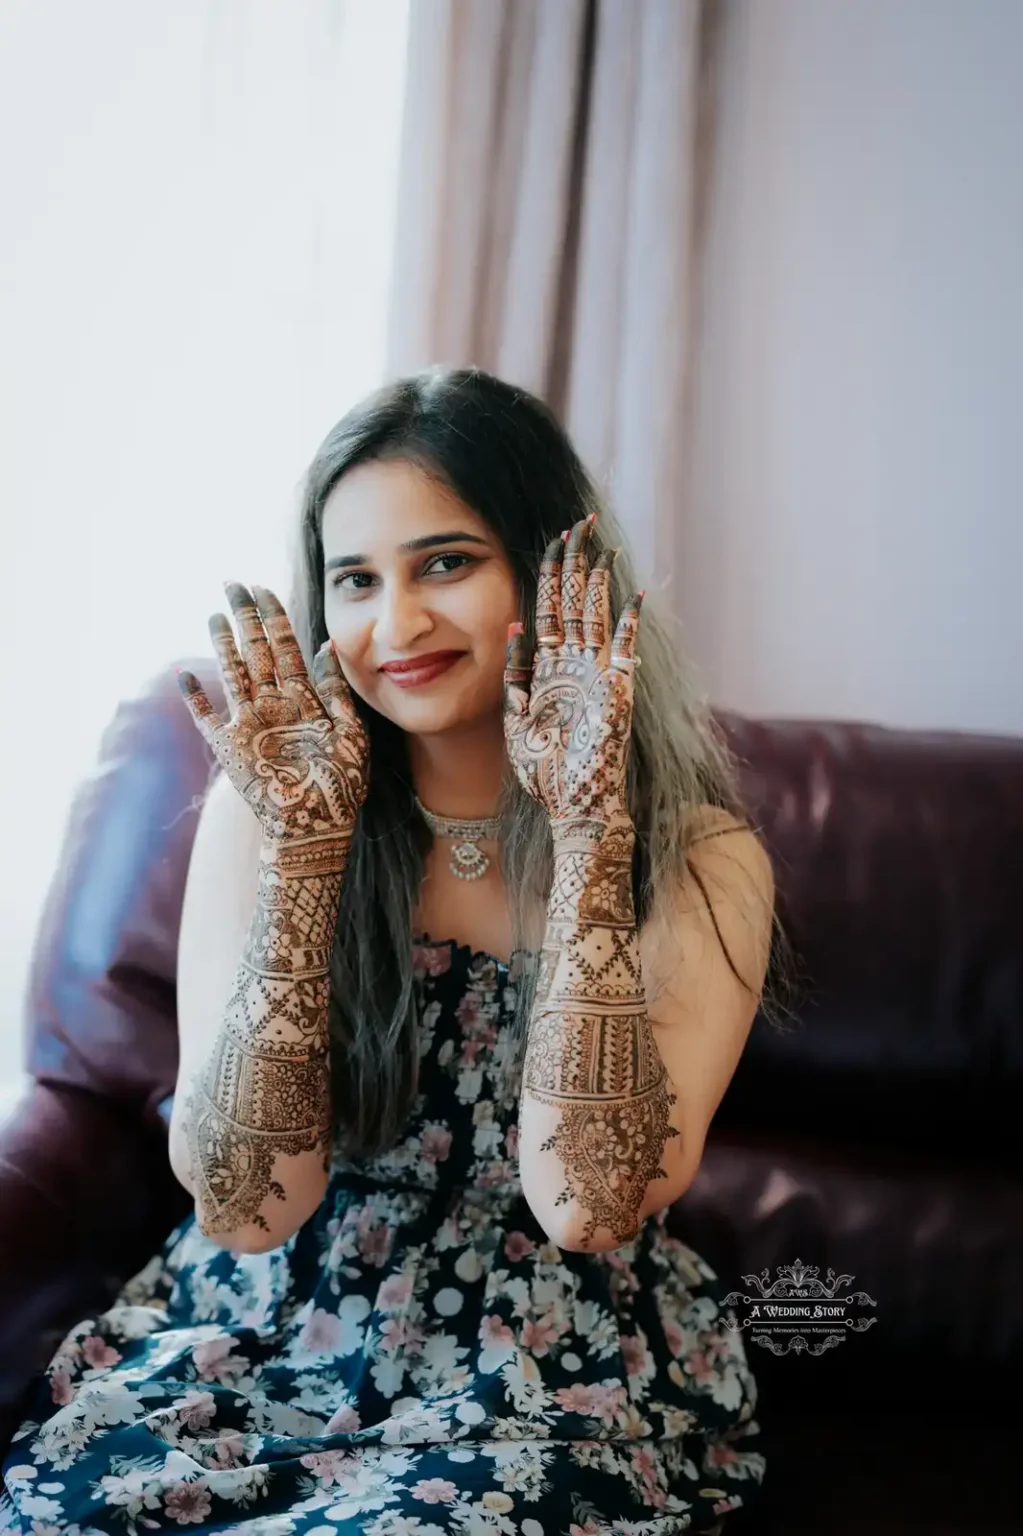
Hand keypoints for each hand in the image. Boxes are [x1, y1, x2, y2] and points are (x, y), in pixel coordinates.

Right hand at [177, 583, 368, 850]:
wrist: (317, 827)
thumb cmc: (341, 785)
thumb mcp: (351, 733)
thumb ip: (336, 689)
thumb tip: (326, 644)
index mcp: (304, 699)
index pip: (286, 647)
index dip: (274, 618)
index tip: (264, 589)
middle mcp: (274, 705)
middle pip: (256, 651)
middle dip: (245, 616)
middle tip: (233, 583)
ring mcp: (249, 724)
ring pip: (233, 673)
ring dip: (223, 644)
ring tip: (215, 614)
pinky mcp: (229, 748)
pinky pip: (207, 718)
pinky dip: (195, 699)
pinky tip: (184, 675)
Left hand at [502, 516, 641, 832]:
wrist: (573, 806)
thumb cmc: (544, 772)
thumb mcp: (517, 720)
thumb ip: (515, 676)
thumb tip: (513, 628)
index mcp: (548, 670)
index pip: (549, 610)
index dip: (551, 576)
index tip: (552, 541)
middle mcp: (575, 666)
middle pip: (575, 602)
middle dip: (576, 563)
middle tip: (579, 524)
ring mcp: (599, 676)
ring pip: (597, 616)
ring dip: (598, 580)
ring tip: (599, 544)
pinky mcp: (618, 692)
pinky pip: (625, 650)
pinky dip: (630, 623)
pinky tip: (635, 593)